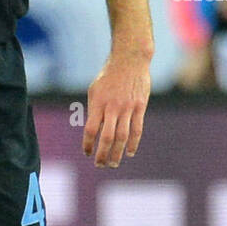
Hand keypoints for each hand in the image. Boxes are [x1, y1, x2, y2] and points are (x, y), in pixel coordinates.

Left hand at [82, 50, 150, 166]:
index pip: (90, 130)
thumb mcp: (94, 90)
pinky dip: (133, 143)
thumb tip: (93, 131)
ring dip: (117, 153)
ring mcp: (128, 108)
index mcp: (98, 103)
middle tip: (100, 165)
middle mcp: (112, 107)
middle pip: (107, 137)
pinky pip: (137, 129)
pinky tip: (129, 152)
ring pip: (122, 136)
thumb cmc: (108, 76)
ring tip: (114, 163)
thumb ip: (94, 110)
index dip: (87, 144)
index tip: (86, 153)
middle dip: (103, 154)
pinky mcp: (140, 107)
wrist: (129, 60)